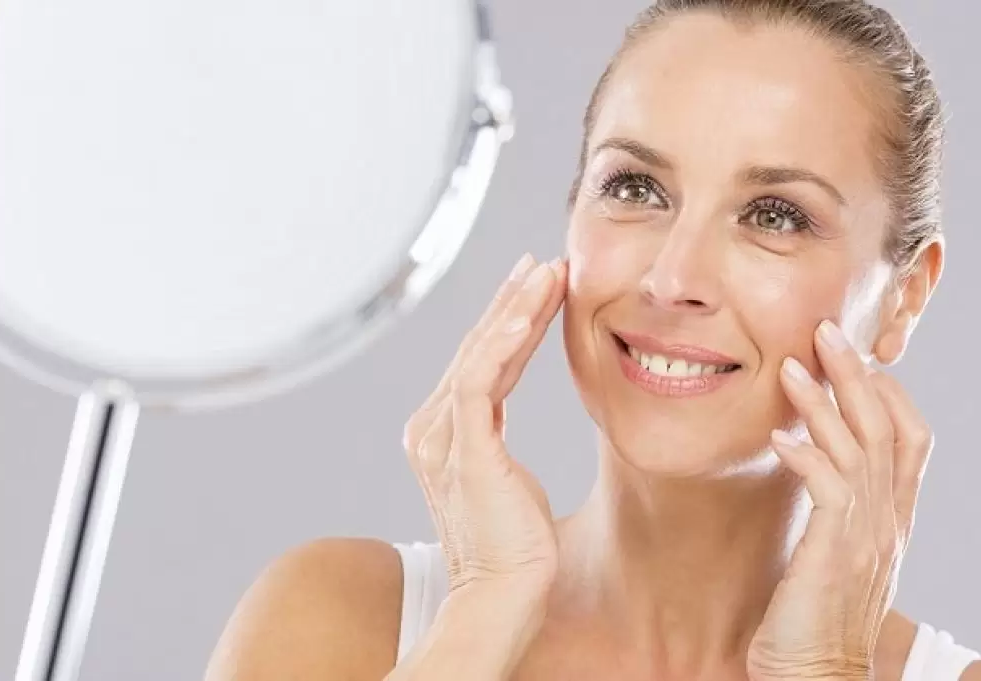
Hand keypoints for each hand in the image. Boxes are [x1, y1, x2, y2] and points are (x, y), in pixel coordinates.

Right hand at [402, 253, 566, 599]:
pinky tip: (529, 314)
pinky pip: (480, 382)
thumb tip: (502, 406)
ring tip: (549, 274)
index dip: (508, 319)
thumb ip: (492, 433)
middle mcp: (431, 427)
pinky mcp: (463, 450)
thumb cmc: (513, 546)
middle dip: (513, 300)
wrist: (503, 596)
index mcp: (439, 431)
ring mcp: (442, 437)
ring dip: (516, 309)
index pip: (477, 359)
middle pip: (476, 347)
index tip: (539, 285)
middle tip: (547, 263)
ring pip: (479, 354)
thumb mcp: (502, 472)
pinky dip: (504, 343)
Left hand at [747, 320, 933, 680]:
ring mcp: (869, 536)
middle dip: (858, 374)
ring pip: (858, 447)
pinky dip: (806, 454)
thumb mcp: (841, 553)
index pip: (913, 437)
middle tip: (826, 329)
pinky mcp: (837, 552)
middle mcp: (890, 521)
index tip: (857, 359)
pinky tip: (780, 435)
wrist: (819, 675)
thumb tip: (818, 460)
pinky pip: (828, 488)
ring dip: (825, 401)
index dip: (890, 392)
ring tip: (793, 363)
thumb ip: (842, 508)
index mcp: (895, 518)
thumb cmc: (817, 616)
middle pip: (887, 427)